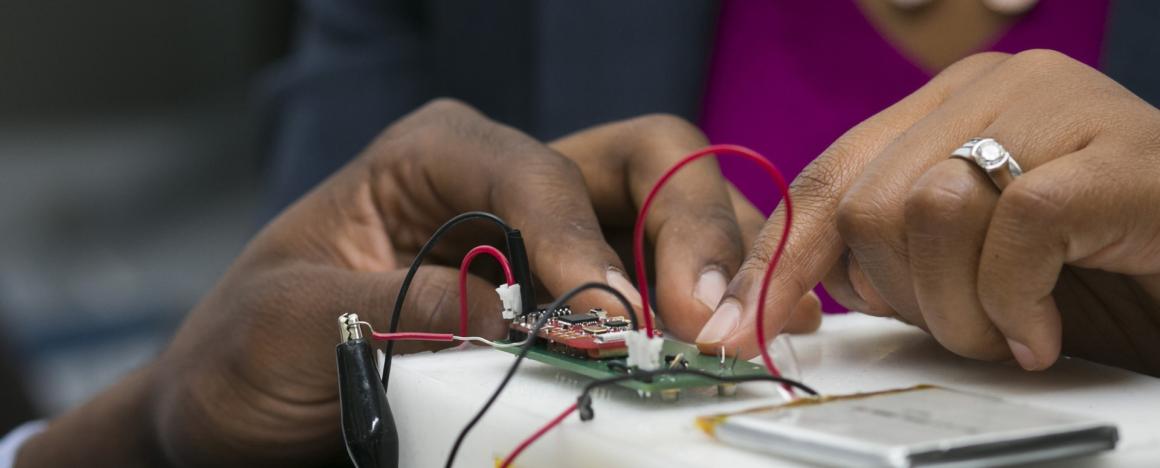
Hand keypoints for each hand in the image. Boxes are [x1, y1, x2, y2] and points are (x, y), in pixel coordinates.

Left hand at [18, 99, 820, 466]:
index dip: (585, 244)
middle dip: (692, 230)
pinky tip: (724, 353)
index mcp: (440, 153)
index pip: (540, 174)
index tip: (609, 327)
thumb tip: (508, 315)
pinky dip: (704, 316)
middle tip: (713, 322)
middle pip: (645, 163)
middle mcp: (514, 181)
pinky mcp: (577, 302)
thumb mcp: (287, 324)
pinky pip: (664, 288)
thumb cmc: (251, 352)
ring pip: (674, 218)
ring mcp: (558, 241)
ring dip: (719, 272)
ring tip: (739, 342)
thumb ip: (388, 307)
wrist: (251, 416)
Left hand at [698, 49, 1159, 375]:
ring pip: (924, 213)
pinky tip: (1043, 331)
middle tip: (968, 327)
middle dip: (900, 298)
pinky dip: (1016, 303)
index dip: (774, 265)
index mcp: (939, 108)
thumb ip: (881, 260)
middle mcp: (988, 88)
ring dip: (959, 309)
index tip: (731, 333)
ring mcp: (1052, 107)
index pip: (824, 181)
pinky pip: (1010, 231)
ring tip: (1011, 330)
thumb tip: (769, 302)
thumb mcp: (959, 265)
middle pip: (864, 205)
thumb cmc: (1086, 269)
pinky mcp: (1108, 154)